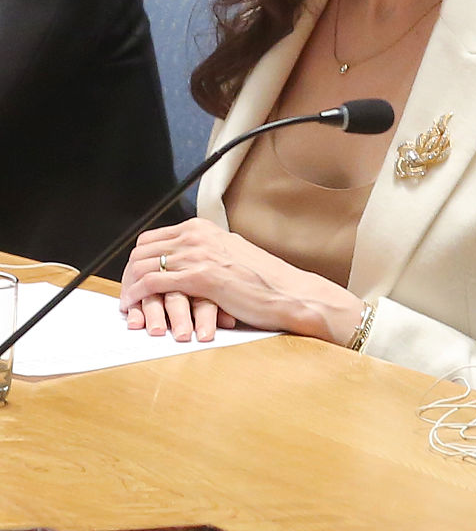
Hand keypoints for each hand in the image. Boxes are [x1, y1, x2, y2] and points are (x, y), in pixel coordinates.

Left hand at [120, 218, 362, 344]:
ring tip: (127, 305)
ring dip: (128, 287)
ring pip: (144, 265)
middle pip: (142, 250)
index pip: (151, 238)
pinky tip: (133, 307)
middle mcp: (197, 235)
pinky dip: (137, 295)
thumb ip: (205, 253)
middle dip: (128, 273)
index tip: (132, 279)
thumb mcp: (229, 256)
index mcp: (202, 228)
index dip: (136, 260)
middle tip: (126, 295)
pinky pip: (154, 282)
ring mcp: (198, 254)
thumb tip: (185, 262)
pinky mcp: (200, 276)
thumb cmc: (263, 282)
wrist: (288, 293)